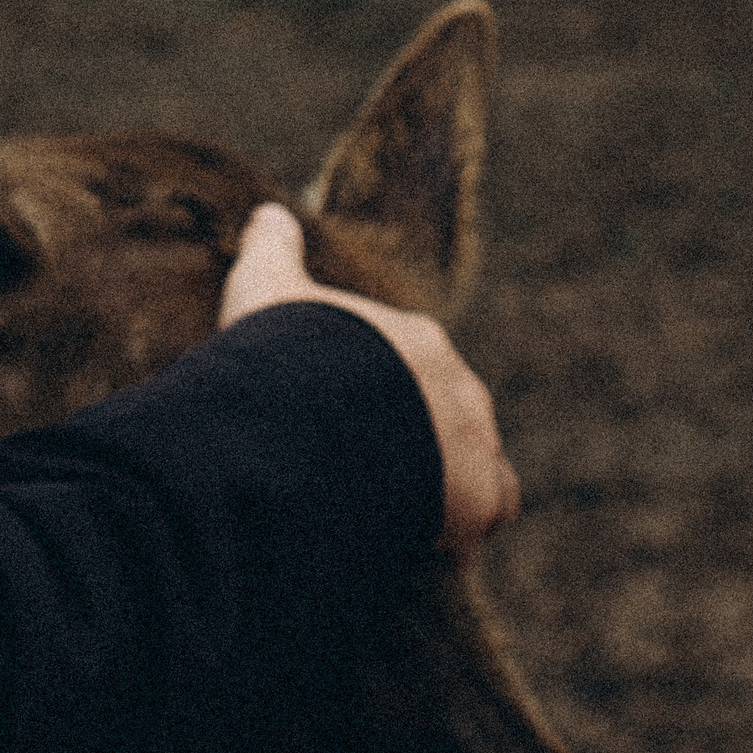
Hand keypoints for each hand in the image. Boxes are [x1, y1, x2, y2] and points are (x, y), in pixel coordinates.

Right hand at [220, 202, 521, 558]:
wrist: (317, 416)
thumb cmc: (288, 354)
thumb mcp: (265, 292)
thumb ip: (271, 251)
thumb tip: (267, 212)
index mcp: (415, 341)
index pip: (414, 369)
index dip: (381, 398)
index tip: (343, 422)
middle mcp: (458, 387)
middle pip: (449, 419)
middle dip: (416, 444)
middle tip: (364, 474)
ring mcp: (475, 441)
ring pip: (477, 467)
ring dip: (446, 488)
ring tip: (395, 514)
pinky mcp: (480, 494)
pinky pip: (487, 515)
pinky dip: (460, 529)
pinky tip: (416, 540)